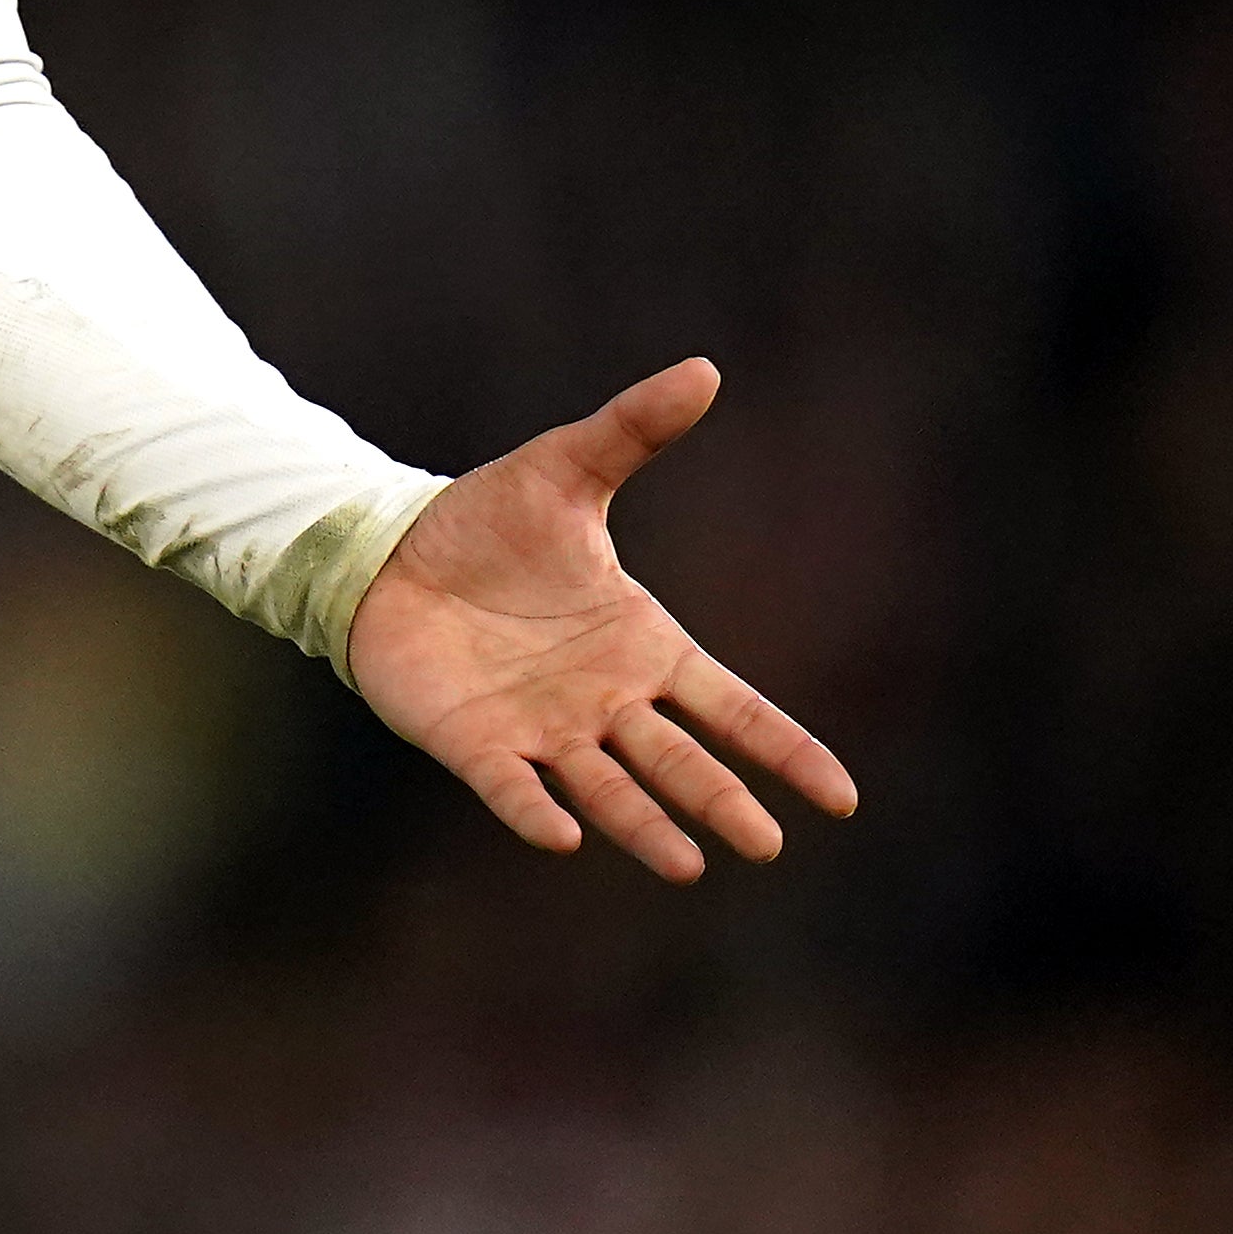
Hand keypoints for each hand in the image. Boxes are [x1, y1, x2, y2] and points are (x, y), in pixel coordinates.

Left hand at [345, 358, 857, 882]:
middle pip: (680, 761)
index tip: (843, 798)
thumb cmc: (486, 521)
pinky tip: (563, 836)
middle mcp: (603, 700)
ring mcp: (542, 729)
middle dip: (722, 801)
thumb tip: (705, 369)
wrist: (389, 551)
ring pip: (608, 787)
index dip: (783, 749)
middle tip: (766, 846)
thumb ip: (632, 430)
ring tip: (686, 864)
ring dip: (644, 825)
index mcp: (641, 645)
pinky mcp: (476, 745)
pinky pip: (513, 787)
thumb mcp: (564, 466)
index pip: (732, 707)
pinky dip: (536, 811)